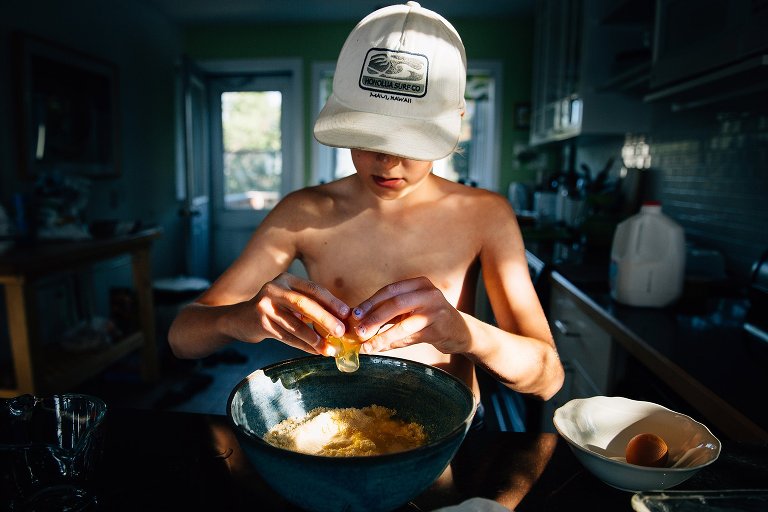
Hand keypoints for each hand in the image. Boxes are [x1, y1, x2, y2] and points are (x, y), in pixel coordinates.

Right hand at [232, 272, 349, 354]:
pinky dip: (303, 345)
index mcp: (287, 279)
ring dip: (314, 338)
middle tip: (341, 331)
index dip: (331, 302)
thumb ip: (310, 305)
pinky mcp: (260, 322)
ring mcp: (265, 305)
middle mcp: (275, 289)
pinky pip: (286, 337)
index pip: (313, 289)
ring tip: (329, 348)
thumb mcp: (289, 300)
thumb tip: (340, 320)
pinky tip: (315, 351)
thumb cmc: (273, 310)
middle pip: (304, 304)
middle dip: (325, 319)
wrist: (238, 320)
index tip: (347, 314)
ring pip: (294, 324)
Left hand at [351, 277, 470, 353]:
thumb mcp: (411, 308)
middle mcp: (429, 293)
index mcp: (419, 284)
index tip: (354, 314)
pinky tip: (382, 348)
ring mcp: (436, 311)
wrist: (459, 331)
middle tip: (358, 331)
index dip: (370, 302)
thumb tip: (358, 322)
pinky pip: (411, 338)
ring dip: (382, 336)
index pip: (390, 290)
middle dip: (374, 318)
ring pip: (403, 324)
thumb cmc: (429, 318)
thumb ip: (389, 312)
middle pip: (395, 304)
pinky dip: (394, 344)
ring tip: (367, 345)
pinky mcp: (439, 330)